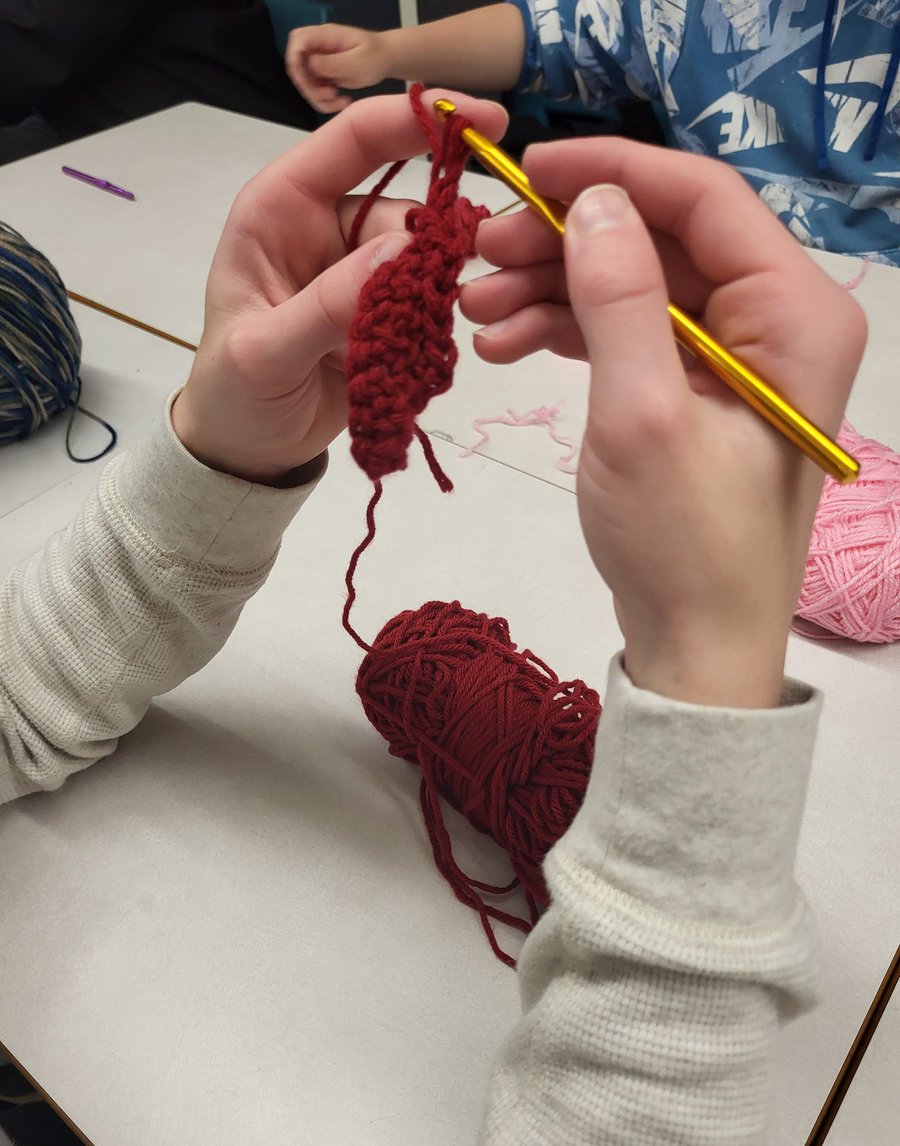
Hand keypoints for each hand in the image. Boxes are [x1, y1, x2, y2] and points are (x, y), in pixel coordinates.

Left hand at [173, 91, 505, 486]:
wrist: (247, 450)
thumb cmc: (233, 394)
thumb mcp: (266, 352)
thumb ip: (327, 303)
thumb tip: (402, 249)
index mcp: (281, 208)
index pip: (354, 140)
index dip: (419, 120)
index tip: (487, 122)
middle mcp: (326, 227)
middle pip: (406, 209)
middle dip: (436, 243)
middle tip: (446, 293)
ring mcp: (359, 271)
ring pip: (427, 259)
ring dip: (434, 295)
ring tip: (408, 342)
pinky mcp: (385, 311)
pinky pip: (430, 302)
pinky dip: (434, 325)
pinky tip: (412, 359)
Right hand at [285, 23, 390, 113]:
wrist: (386, 60)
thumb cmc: (375, 56)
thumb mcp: (357, 62)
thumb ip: (332, 63)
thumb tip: (310, 64)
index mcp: (324, 36)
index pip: (298, 41)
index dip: (295, 60)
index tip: (307, 80)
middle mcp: (318, 48)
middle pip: (297, 66)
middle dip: (309, 87)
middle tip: (330, 95)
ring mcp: (320, 62)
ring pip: (306, 84)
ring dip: (319, 99)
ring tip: (341, 101)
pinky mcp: (324, 76)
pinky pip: (316, 92)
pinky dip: (326, 102)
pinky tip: (342, 101)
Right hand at [461, 142, 865, 706]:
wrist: (695, 644)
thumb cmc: (682, 542)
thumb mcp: (640, 414)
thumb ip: (618, 299)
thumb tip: (595, 201)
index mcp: (794, 314)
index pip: (704, 199)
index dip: (612, 171)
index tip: (525, 169)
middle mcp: (776, 322)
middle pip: (662, 239)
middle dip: (565, 240)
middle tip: (478, 250)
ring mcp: (734, 358)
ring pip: (635, 284)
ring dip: (552, 287)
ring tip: (475, 310)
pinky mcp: (694, 390)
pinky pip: (629, 333)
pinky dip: (567, 330)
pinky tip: (502, 341)